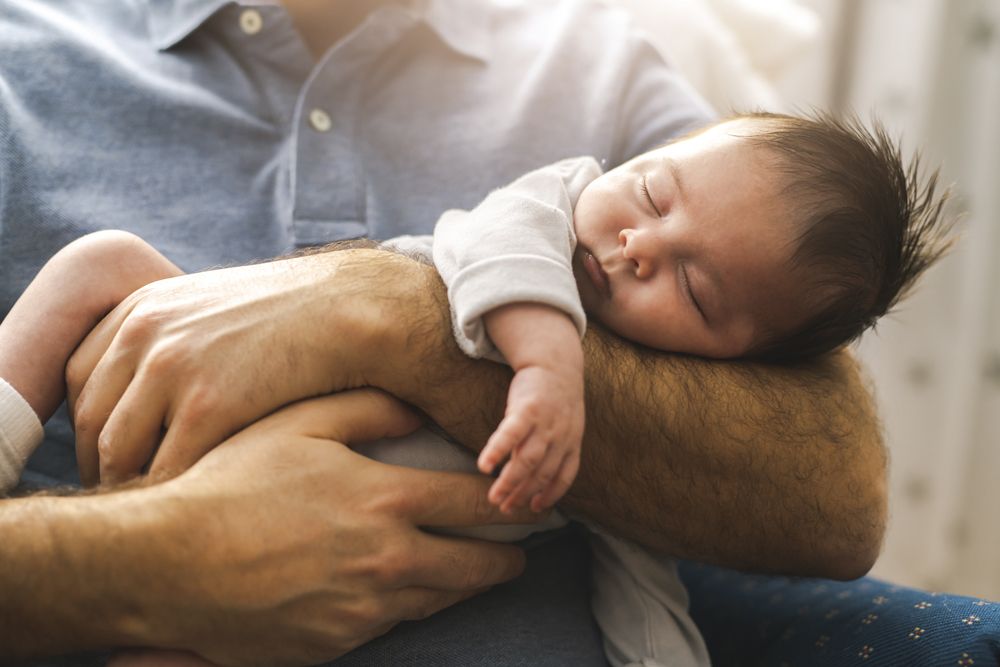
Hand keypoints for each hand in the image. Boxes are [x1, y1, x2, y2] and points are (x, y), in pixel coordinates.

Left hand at [66, 250, 390, 484]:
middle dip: (102, 467)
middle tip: (126, 498)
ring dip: (132, 489)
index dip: (91, 427)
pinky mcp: (208, 405)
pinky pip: (168, 468)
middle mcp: (144, 333)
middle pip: (92, 420)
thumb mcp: (217, 308)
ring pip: (119, 452)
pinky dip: (173, 495)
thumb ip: (175, 335)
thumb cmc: (296, 316)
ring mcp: (172, 368)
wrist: (352, 309)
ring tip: (159, 513)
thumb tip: (154, 390)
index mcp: (142, 307)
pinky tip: (195, 510)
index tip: (110, 458)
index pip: (81, 379)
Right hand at [133, 389, 536, 665]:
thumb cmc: (230, 483)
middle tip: (519, 550)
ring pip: (442, 600)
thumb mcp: (298, 423)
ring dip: (464, 584)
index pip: (478, 505)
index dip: (512, 504)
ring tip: (474, 569)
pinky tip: (406, 588)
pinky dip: (411, 605)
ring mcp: (365, 609)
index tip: (531, 503)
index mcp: (386, 500)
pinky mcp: (338, 643)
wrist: (165, 564)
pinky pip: (395, 625)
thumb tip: (418, 410)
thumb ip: (367, 409)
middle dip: (507, 559)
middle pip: (479, 567)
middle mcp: (389, 560)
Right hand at [478, 364, 583, 513]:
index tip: (534, 508)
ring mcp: (545, 423)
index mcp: (572, 442)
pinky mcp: (526, 409)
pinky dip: (497, 452)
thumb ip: (555, 449)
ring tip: (494, 497)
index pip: (564, 476)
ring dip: (510, 482)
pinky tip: (484, 466)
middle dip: (523, 494)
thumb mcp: (566, 425)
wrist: (555, 362)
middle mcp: (561, 437)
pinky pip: (510, 435)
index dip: (550, 494)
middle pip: (542, 473)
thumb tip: (537, 477)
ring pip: (528, 460)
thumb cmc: (555, 399)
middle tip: (504, 508)